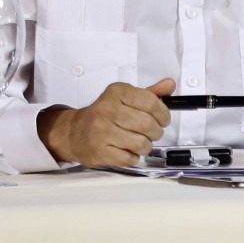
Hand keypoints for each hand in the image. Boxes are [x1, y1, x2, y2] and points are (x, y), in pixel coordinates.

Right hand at [38, 78, 174, 166]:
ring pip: (140, 143)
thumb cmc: (104, 115)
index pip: (151, 102)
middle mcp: (106, 109)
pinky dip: (134, 157)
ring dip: (146, 146)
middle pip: (147, 124)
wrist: (74, 132)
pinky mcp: (98, 151)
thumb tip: (170, 84)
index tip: (163, 119)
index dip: (163, 114)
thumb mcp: (126, 98)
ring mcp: (100, 131)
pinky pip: (128, 158)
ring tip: (141, 143)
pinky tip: (128, 151)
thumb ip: (150, 92)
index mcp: (116, 92)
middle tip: (153, 133)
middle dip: (156, 132)